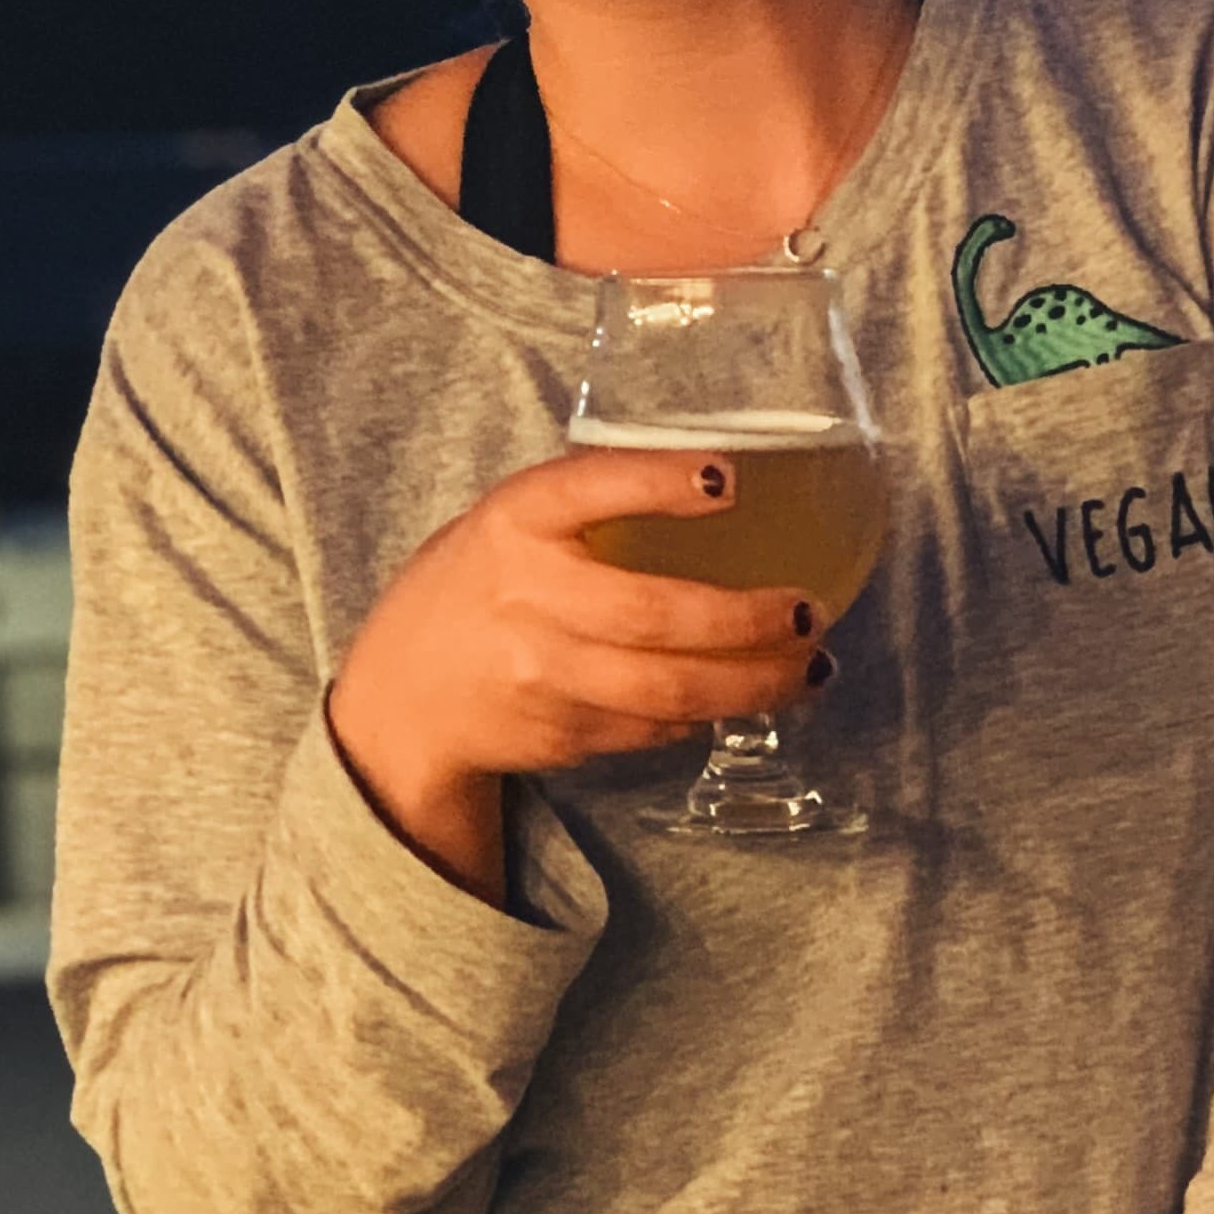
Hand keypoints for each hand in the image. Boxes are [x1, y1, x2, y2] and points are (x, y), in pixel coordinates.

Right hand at [325, 444, 834, 898]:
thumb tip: (725, 483)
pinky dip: (705, 714)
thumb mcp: (512, 524)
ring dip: (753, 684)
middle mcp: (525, 596)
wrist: (404, 698)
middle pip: (655, 614)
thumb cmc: (479, 587)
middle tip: (808, 613)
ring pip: (669, 689)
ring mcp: (541, 675)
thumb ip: (591, 506)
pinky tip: (741, 698)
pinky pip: (654, 726)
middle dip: (748, 619)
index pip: (590, 487)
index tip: (728, 479)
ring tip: (809, 671)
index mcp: (514, 520)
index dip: (659, 483)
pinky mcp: (560, 734)